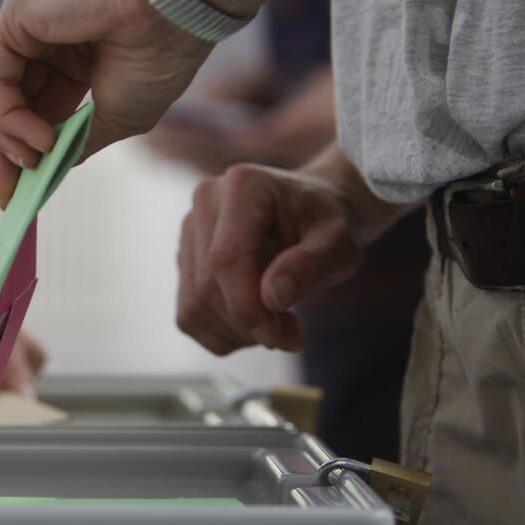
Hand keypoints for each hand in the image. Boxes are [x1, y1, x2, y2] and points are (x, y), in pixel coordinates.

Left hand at [0, 0, 213, 205]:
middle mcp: (42, 35)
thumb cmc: (158, 59)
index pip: (26, 105)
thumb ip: (77, 140)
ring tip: (31, 163)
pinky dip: (7, 114)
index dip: (18, 148)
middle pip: (0, 98)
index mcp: (70, 56)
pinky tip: (38, 138)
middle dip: (1, 149)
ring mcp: (26, 20)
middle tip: (7, 193)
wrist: (174, 15)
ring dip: (2, 136)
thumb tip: (50, 168)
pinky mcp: (16, 10)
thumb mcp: (117, 117)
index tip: (16, 194)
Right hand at [176, 163, 367, 354]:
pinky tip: (255, 322)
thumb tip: (272, 298)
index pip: (225, 259)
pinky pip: (189, 315)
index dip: (247, 308)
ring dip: (236, 333)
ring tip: (278, 325)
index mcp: (242, 187)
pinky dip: (222, 334)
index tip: (280, 338)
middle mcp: (205, 203)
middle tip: (291, 334)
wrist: (315, 211)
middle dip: (248, 325)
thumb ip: (309, 265)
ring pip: (193, 307)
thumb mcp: (340, 242)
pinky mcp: (185, 259)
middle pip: (206, 287)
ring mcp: (189, 231)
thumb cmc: (330, 222)